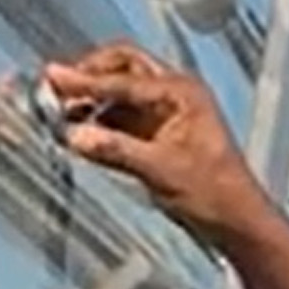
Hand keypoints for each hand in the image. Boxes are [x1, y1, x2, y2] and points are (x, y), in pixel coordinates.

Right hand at [42, 44, 270, 245]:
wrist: (236, 222)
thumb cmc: (216, 194)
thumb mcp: (162, 171)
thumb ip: (116, 150)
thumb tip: (75, 135)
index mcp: (183, 93)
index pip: (125, 79)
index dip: (86, 80)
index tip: (53, 78)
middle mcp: (174, 95)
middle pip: (122, 67)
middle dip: (90, 75)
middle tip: (56, 89)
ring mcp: (165, 114)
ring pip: (119, 93)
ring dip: (91, 100)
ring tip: (61, 115)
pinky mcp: (156, 136)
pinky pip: (119, 118)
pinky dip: (98, 122)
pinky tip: (80, 134)